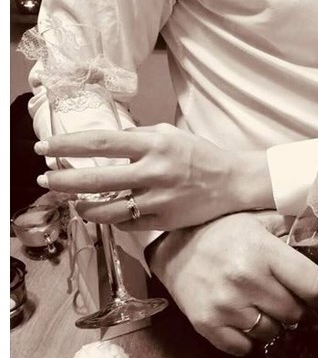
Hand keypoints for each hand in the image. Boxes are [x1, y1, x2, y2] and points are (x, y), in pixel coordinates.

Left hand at [35, 124, 273, 229]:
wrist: (231, 182)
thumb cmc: (197, 154)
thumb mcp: (168, 134)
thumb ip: (137, 138)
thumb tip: (102, 143)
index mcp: (153, 144)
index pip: (101, 142)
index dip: (69, 145)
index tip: (45, 146)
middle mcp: (153, 170)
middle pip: (97, 178)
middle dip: (65, 180)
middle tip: (45, 180)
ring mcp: (158, 199)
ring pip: (108, 208)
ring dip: (83, 207)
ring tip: (73, 203)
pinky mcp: (162, 220)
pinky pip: (127, 223)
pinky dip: (112, 219)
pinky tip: (104, 213)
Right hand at [147, 211, 317, 355]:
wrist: (173, 247)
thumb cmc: (221, 232)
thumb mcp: (257, 220)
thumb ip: (291, 228)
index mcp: (263, 251)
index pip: (313, 285)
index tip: (310, 291)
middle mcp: (246, 280)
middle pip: (294, 313)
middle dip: (293, 306)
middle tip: (280, 294)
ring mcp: (225, 306)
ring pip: (270, 333)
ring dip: (269, 322)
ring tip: (258, 304)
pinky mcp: (207, 325)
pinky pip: (243, 348)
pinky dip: (246, 339)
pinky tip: (241, 318)